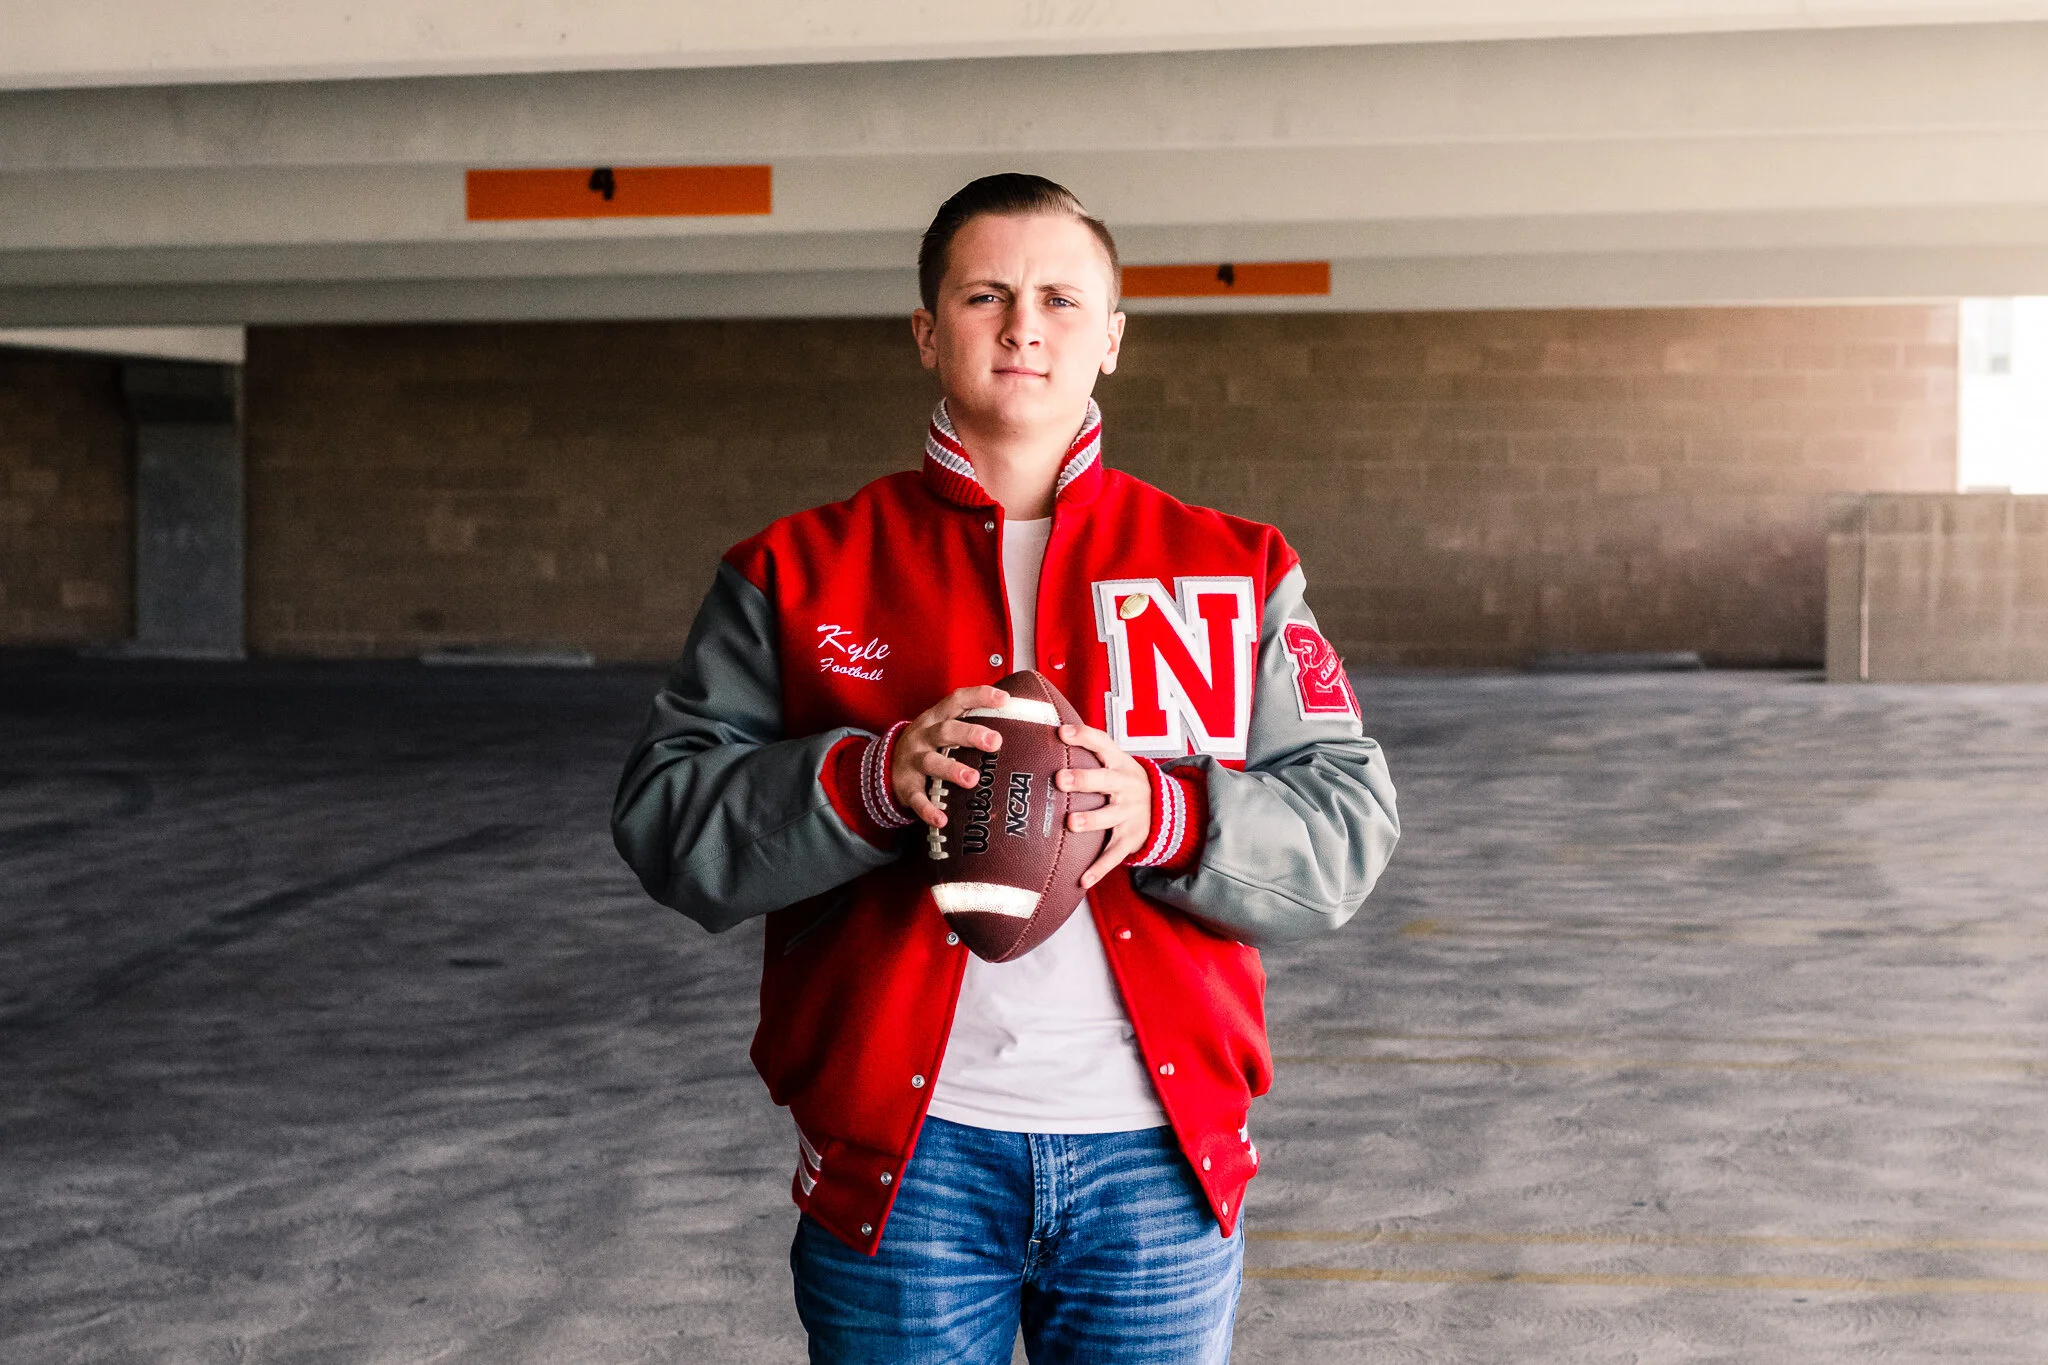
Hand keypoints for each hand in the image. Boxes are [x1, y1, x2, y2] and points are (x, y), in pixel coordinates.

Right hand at [890, 685, 1008, 828]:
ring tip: (973, 779)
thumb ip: (970, 724)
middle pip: (946, 730)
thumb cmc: (929, 745)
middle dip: (970, 734)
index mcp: (936, 718)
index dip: (980, 696)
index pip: (957, 701)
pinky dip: (928, 809)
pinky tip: (942, 819)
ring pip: (931, 762)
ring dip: (952, 770)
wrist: (886, 764)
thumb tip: (1017, 725)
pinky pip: (917, 798)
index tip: (1004, 699)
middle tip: (995, 742)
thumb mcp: (943, 728)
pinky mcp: (906, 786)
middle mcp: (924, 736)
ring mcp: (913, 761)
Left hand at [1057, 723, 1152, 889]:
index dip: (1083, 737)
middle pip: (1106, 780)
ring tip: (1071, 823)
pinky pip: (1114, 855)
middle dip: (1083, 779)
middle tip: (1060, 778)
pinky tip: (1082, 880)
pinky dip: (1099, 869)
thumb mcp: (1116, 763)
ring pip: (1109, 817)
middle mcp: (1127, 786)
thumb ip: (1089, 752)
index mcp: (1120, 764)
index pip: (1102, 744)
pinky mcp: (1130, 838)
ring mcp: (1131, 813)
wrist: (1168, 810)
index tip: (1061, 732)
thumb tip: (1046, 732)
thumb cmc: (1125, 783)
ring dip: (1090, 820)